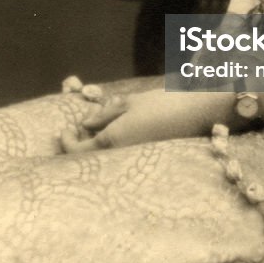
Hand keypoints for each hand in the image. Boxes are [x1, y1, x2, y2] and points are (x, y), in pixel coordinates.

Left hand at [60, 88, 235, 153]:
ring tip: (97, 129)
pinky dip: (113, 149)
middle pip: (90, 159)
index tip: (64, 131)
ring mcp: (135, 160)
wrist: (199, 114)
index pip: (78, 151)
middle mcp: (122, 156)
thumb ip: (105, 114)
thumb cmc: (164, 103)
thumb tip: (85, 124)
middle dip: (80, 146)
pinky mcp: (147, 159)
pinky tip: (118, 135)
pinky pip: (122, 159)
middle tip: (77, 131)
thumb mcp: (130, 102)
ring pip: (106, 160)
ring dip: (97, 148)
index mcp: (113, 140)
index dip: (66, 143)